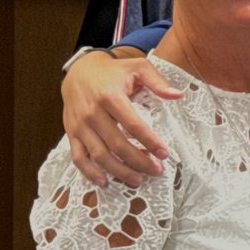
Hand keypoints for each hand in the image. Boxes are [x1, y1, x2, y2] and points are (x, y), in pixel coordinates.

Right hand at [61, 50, 180, 186]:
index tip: (164, 154)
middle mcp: (93, 113)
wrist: (78, 71)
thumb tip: (178, 95)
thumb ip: (157, 82)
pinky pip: (78, 157)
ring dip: (119, 171)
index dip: (150, 142)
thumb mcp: (138, 67)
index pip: (134, 125)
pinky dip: (89, 172)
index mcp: (110, 97)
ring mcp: (80, 125)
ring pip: (99, 155)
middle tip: (156, 171)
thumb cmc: (112, 71)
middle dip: (139, 161)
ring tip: (138, 180)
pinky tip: (104, 182)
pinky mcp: (71, 133)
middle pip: (118, 144)